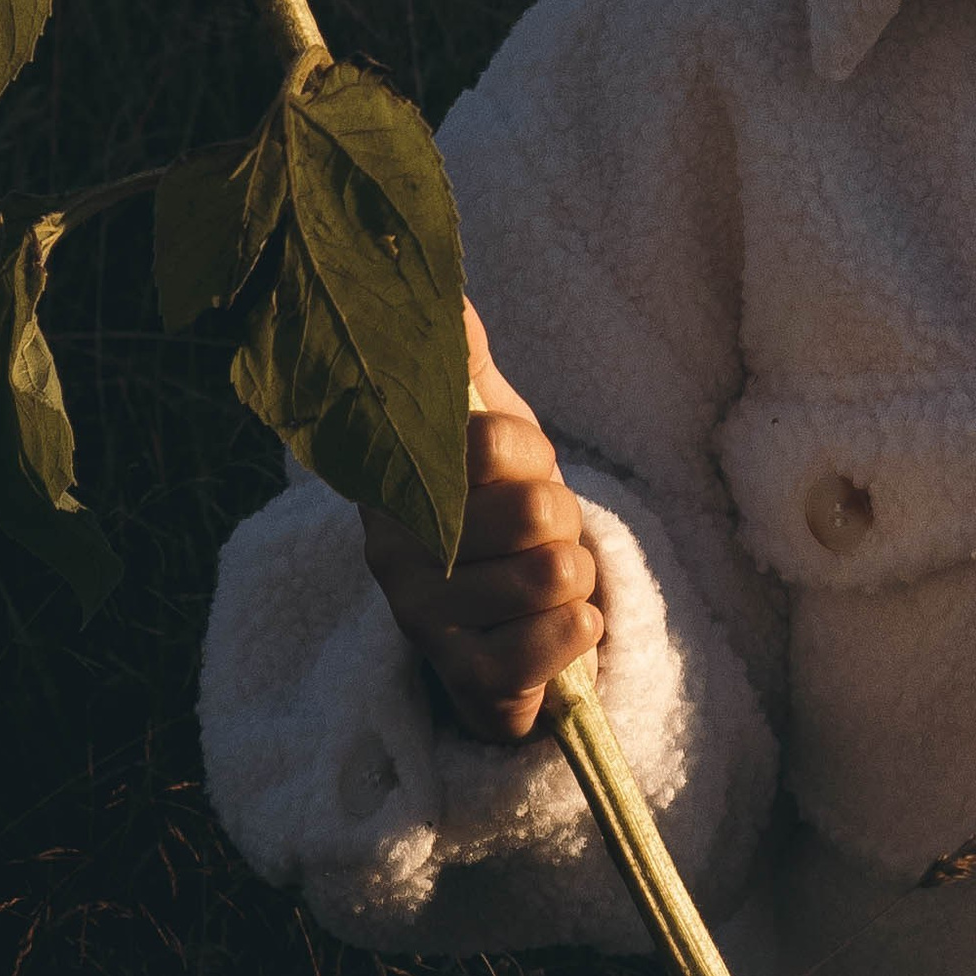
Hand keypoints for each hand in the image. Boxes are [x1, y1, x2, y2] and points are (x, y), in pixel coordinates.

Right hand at [359, 302, 602, 742]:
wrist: (506, 632)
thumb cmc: (499, 516)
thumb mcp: (488, 433)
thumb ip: (461, 364)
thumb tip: (446, 293)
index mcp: (395, 481)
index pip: (488, 442)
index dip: (527, 452)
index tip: (514, 468)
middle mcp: (394, 554)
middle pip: (533, 510)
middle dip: (561, 517)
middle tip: (538, 533)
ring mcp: (426, 623)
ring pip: (551, 574)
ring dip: (575, 572)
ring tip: (548, 578)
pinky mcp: (467, 682)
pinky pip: (555, 641)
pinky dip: (580, 626)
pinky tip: (567, 622)